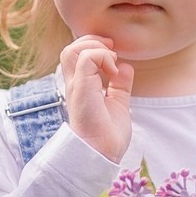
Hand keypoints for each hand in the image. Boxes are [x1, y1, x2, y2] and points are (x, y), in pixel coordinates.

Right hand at [59, 35, 133, 162]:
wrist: (102, 154)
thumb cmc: (108, 136)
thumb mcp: (118, 104)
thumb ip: (120, 86)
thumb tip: (125, 67)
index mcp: (81, 88)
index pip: (76, 56)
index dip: (93, 47)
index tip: (113, 56)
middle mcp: (75, 85)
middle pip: (70, 49)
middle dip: (92, 41)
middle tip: (112, 51)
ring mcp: (76, 86)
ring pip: (71, 50)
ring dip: (94, 47)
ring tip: (111, 60)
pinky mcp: (81, 89)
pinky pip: (85, 58)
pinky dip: (102, 57)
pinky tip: (113, 71)